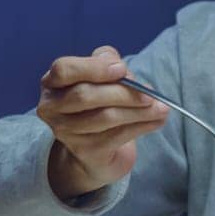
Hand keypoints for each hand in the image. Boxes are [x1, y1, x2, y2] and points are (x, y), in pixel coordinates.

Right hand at [37, 45, 167, 199]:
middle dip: (123, 93)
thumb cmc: (98, 102)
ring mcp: (65, 132)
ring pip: (105, 117)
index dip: (93, 68)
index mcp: (52, 83)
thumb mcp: (101, 77)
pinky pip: (117, 135)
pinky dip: (142, 126)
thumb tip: (122, 69)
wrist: (94, 146)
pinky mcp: (84, 151)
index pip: (64, 70)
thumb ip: (108, 64)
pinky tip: (158, 121)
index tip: (122, 69)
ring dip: (139, 111)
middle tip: (150, 94)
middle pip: (85, 95)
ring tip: (162, 108)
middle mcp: (52, 108)